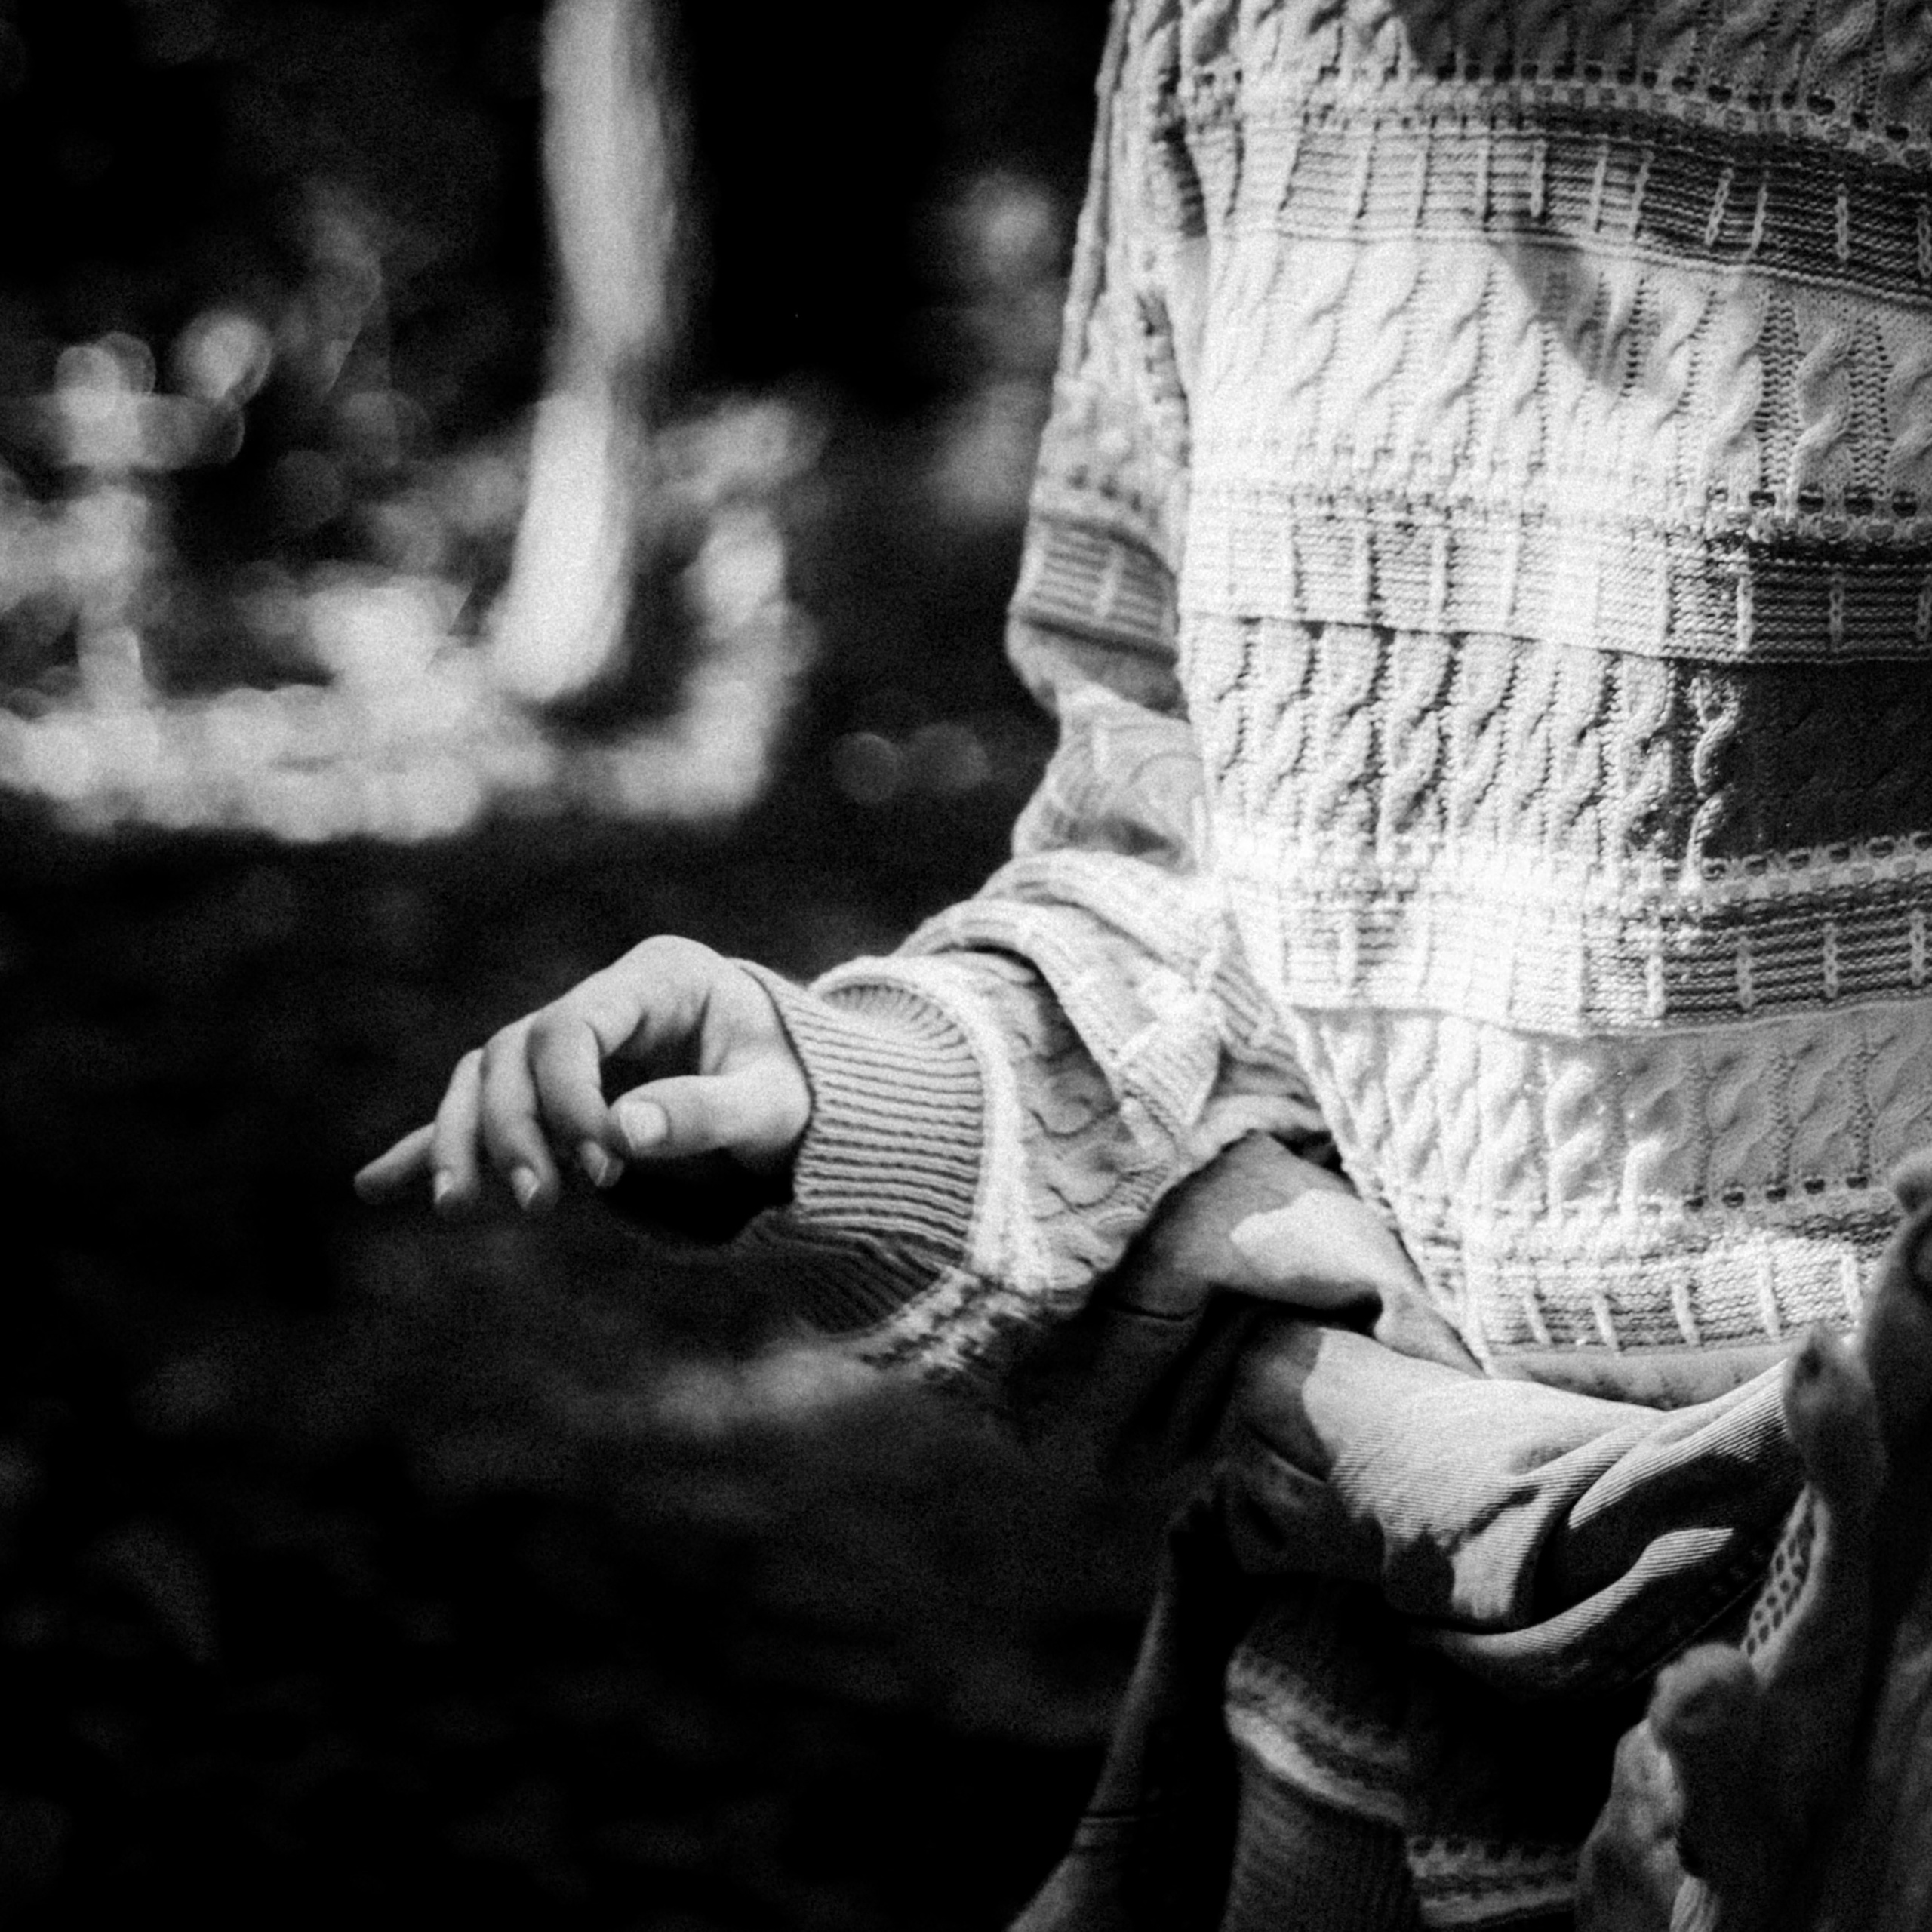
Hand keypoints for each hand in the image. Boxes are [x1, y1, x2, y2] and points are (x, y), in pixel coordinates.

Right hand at [353, 936, 810, 1216]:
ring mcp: (574, 1044)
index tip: (605, 1165)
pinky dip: (435, 1145)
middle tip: (544, 1202)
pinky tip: (377, 1186)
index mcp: (660, 978)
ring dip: (463, 1140)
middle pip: (516, 1051)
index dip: (570, 1096)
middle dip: (514, 1127)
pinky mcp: (557, 1094)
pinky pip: (484, 1112)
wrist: (807, 1095)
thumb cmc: (804, 1091)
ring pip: (485, 1076)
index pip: (574, 1026)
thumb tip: (622, 1132)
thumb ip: (708, 1113)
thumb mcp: (777, 1105)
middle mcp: (606, 1002)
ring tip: (455, 1207)